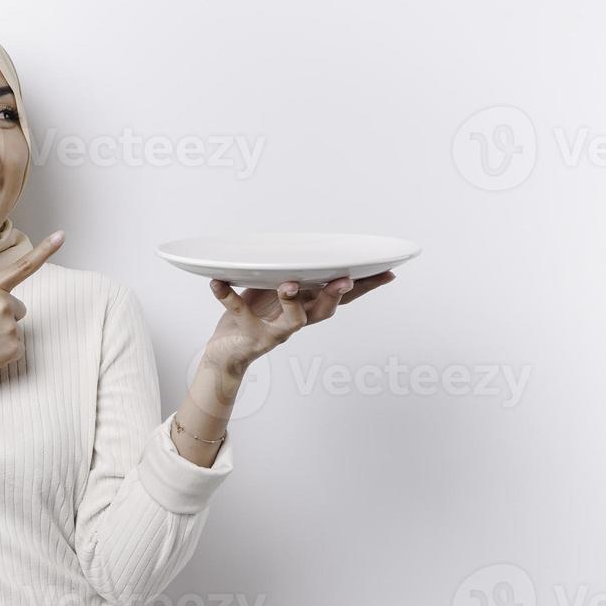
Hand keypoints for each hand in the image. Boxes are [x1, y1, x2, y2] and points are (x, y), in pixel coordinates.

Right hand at [0, 230, 64, 388]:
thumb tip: (13, 310)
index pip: (22, 267)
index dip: (44, 251)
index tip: (61, 235)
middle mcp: (1, 303)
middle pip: (19, 309)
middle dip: (4, 319)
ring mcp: (9, 325)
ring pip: (17, 328)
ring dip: (2, 336)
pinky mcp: (13, 347)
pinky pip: (18, 347)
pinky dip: (4, 352)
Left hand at [204, 270, 395, 372]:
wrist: (226, 353)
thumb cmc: (253, 318)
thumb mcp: (275, 293)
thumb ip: (291, 276)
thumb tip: (304, 252)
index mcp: (305, 309)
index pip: (341, 298)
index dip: (364, 288)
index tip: (386, 273)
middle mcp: (295, 323)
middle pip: (324, 311)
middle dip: (335, 295)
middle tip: (344, 280)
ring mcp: (274, 332)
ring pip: (292, 321)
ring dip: (292, 301)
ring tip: (288, 284)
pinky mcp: (248, 336)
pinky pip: (238, 313)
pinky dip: (227, 297)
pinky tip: (218, 282)